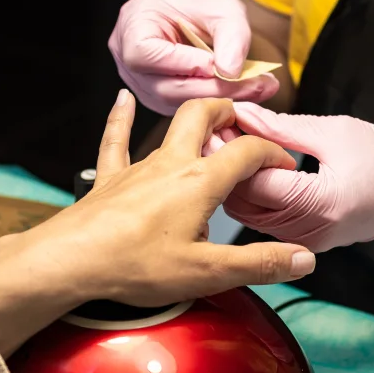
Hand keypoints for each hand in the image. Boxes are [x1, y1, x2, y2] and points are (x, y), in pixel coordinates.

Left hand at [0, 92, 314, 353]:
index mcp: (200, 182)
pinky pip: (115, 140)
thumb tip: (304, 258)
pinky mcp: (108, 179)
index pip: (247, 151)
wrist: (69, 261)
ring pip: (167, 128)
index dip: (272, 153)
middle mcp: (170, 164)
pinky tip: (121, 100)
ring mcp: (136, 167)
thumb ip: (258, 263)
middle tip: (246, 122)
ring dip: (192, 118)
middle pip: (205, 117)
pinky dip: (120, 117)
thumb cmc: (133, 265)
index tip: (284, 165)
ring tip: (210, 114)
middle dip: (230, 113)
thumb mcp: (206, 272)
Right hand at [107, 0, 280, 114]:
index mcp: (132, 25)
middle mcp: (126, 57)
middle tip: (257, 86)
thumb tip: (229, 72)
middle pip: (163, 86)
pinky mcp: (156, 98)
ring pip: (174, 103)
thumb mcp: (224, 9)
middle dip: (212, 89)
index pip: (147, 54)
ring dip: (217, 101)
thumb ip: (230, 37)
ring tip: (259, 90)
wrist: (203, 17)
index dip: (184, 64)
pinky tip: (243, 96)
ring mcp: (139, 82)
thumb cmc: (205, 6)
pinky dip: (213, 104)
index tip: (220, 66)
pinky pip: (182, 108)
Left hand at [222, 104, 373, 286]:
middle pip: (243, 201)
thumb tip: (242, 114)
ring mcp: (305, 240)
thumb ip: (283, 127)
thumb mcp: (336, 132)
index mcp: (319, 202)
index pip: (253, 180)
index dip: (228, 150)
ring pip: (247, 213)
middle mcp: (308, 230)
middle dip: (225, 166)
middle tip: (219, 130)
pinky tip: (250, 165)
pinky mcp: (304, 241)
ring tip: (232, 143)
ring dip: (234, 180)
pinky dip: (252, 192)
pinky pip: (263, 218)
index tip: (218, 122)